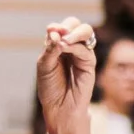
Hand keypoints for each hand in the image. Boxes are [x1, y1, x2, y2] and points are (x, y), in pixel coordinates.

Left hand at [37, 17, 96, 133]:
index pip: (61, 28)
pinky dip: (75, 45)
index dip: (56, 27)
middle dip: (67, 26)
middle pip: (76, 24)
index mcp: (59, 46)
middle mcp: (72, 48)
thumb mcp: (44, 66)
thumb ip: (50, 49)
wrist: (59, 108)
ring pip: (86, 31)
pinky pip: (85, 49)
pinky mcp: (90, 63)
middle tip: (58, 32)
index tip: (50, 31)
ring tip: (64, 40)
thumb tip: (57, 34)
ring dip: (74, 32)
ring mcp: (82, 54)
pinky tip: (65, 48)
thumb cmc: (50, 88)